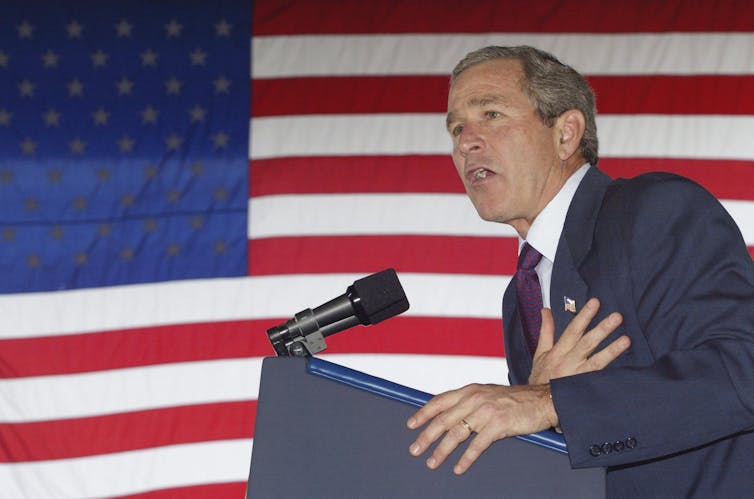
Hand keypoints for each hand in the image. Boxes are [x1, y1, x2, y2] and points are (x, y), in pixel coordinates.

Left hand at [406, 382, 556, 474]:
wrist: (541, 400)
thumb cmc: (514, 400)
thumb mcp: (486, 393)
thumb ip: (468, 402)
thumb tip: (447, 414)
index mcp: (469, 390)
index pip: (439, 401)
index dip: (423, 413)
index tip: (410, 425)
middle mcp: (474, 399)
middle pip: (443, 420)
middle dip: (426, 436)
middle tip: (414, 450)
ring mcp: (486, 412)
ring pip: (456, 434)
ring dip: (441, 451)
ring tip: (432, 463)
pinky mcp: (498, 425)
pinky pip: (476, 445)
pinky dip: (465, 459)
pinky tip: (458, 468)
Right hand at [529, 298, 629, 384]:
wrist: (538, 403)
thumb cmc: (540, 377)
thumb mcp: (540, 352)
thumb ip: (545, 330)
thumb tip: (546, 310)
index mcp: (557, 352)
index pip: (572, 330)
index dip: (584, 316)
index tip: (595, 303)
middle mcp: (567, 362)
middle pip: (586, 342)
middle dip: (602, 328)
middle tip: (617, 316)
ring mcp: (577, 376)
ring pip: (596, 361)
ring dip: (611, 350)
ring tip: (627, 339)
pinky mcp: (584, 388)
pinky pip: (599, 381)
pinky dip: (611, 375)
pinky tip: (626, 370)